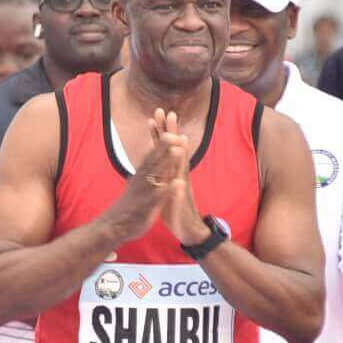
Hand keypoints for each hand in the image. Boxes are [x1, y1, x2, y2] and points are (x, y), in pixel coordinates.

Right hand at [98, 108, 185, 243]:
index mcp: (141, 174)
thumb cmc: (128, 205)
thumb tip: (150, 156)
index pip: (152, 154)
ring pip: (157, 175)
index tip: (171, 128)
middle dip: (164, 146)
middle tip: (175, 131)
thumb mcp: (137, 184)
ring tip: (179, 150)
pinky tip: (179, 182)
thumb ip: (145, 170)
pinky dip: (169, 189)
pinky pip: (159, 197)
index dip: (161, 142)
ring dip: (168, 162)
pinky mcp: (147, 207)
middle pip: (154, 159)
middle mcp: (141, 180)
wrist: (113, 226)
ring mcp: (144, 192)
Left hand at [152, 110, 210, 244]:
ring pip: (181, 167)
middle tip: (167, 112)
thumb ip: (161, 174)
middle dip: (171, 132)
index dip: (159, 133)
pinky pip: (181, 192)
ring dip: (182, 153)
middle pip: (175, 151)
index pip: (164, 149)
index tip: (154, 116)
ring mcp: (182, 188)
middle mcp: (179, 176)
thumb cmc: (174, 209)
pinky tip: (181, 177)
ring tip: (182, 135)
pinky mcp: (182, 202)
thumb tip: (156, 161)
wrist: (188, 230)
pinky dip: (181, 184)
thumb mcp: (164, 188)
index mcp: (171, 172)